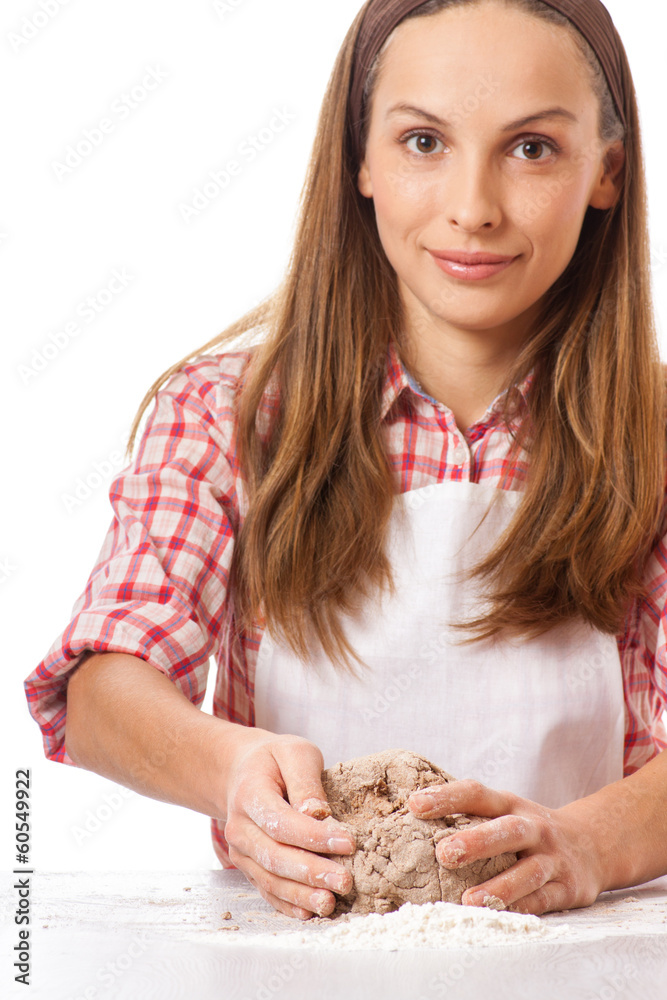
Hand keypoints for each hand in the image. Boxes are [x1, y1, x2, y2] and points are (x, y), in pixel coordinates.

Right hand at [224, 731, 355, 919]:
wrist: (241, 773)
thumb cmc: (273, 761)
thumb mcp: (293, 753)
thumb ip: (305, 780)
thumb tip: (317, 813)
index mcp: (250, 794)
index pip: (282, 822)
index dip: (314, 836)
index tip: (348, 843)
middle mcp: (240, 827)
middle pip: (275, 856)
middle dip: (311, 872)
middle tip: (345, 881)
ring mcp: (241, 851)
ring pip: (270, 879)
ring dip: (301, 894)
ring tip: (330, 902)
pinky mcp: (248, 866)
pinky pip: (266, 890)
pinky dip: (287, 903)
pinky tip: (308, 912)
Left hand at [407, 779, 606, 914]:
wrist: (594, 843)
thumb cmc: (529, 829)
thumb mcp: (506, 811)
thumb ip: (469, 813)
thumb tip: (410, 813)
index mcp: (510, 804)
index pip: (477, 794)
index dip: (447, 797)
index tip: (414, 805)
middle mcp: (533, 827)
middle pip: (507, 830)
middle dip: (477, 841)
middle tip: (444, 853)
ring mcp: (552, 858)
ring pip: (528, 871)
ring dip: (499, 886)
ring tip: (469, 900)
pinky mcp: (567, 887)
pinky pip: (543, 900)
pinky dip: (521, 909)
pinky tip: (498, 917)